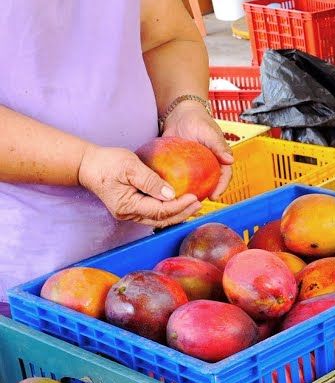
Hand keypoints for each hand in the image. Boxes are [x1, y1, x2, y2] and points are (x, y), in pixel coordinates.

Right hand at [77, 145, 200, 226]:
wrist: (88, 165)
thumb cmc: (107, 163)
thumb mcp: (129, 166)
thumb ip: (150, 180)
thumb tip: (170, 194)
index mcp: (127, 206)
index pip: (160, 211)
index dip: (179, 206)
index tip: (194, 197)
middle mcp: (129, 214)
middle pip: (162, 219)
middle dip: (183, 213)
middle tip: (199, 203)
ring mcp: (130, 213)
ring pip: (159, 219)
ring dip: (178, 213)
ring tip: (193, 204)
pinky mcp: (132, 208)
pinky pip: (154, 213)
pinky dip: (169, 210)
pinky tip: (179, 203)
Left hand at [161, 101, 232, 199]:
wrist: (179, 113)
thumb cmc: (198, 120)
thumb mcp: (210, 133)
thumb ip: (219, 146)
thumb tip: (230, 160)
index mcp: (219, 159)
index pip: (224, 176)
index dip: (221, 187)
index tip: (214, 196)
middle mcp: (208, 165)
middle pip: (210, 183)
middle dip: (205, 194)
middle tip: (197, 202)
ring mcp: (194, 167)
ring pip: (195, 183)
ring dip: (191, 192)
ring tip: (184, 200)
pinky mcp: (180, 166)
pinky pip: (180, 177)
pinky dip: (177, 184)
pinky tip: (171, 189)